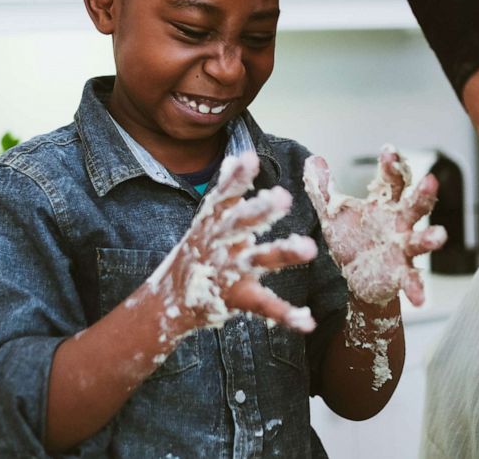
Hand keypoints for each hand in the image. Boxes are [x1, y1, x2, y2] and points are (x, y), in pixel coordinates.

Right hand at [153, 152, 318, 333]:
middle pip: (240, 225)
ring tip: (309, 249)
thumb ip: (227, 190)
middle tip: (283, 197)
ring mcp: (229, 271)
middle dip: (260, 211)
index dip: (235, 178)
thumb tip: (238, 157)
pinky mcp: (238, 297)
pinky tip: (307, 322)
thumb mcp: (208, 220)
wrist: (169, 302)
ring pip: (258, 260)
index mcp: (213, 223)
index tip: (250, 157)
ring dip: (283, 253)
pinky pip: (265, 306)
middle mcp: (220, 244)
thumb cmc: (198, 252)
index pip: (223, 195)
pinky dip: (286, 314)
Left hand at [303, 145, 446, 305]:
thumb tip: (312, 160)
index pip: (393, 180)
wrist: (356, 277)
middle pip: (415, 206)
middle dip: (423, 195)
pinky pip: (411, 280)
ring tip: (438, 236)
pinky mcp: (400, 274)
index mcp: (386, 205)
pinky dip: (416, 289)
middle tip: (431, 182)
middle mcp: (400, 224)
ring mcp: (402, 249)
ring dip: (430, 238)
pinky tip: (419, 298)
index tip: (388, 151)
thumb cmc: (352, 239)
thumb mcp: (333, 214)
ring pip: (420, 241)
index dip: (392, 165)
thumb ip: (323, 188)